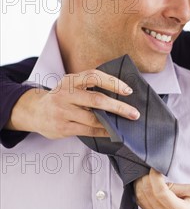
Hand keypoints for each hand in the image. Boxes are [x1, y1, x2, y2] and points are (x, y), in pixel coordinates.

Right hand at [8, 69, 139, 138]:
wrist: (35, 112)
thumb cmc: (62, 98)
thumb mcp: (72, 86)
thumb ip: (91, 87)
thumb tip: (121, 94)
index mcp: (70, 80)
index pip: (94, 76)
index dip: (113, 83)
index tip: (128, 91)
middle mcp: (65, 94)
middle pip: (97, 100)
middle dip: (119, 107)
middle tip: (134, 113)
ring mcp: (63, 112)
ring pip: (94, 118)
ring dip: (112, 122)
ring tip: (125, 123)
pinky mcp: (62, 127)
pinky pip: (88, 131)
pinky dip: (103, 131)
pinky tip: (112, 131)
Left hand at [134, 169, 189, 208]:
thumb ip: (178, 187)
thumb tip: (162, 182)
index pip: (159, 192)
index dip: (154, 177)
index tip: (155, 167)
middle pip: (146, 195)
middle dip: (145, 179)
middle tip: (149, 169)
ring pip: (142, 201)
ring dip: (141, 186)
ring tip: (147, 176)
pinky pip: (145, 207)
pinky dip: (142, 195)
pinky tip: (146, 187)